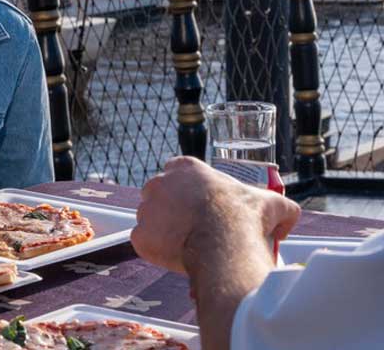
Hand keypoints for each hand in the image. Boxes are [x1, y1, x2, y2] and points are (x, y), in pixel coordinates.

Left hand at [131, 156, 299, 274]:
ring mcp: (146, 208)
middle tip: (192, 228)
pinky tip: (174, 256)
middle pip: (160, 195)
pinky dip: (156, 250)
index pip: (178, 173)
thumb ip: (280, 206)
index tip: (198, 206)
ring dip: (163, 230)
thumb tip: (287, 219)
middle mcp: (159, 182)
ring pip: (150, 219)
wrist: (225, 244)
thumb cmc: (244, 219)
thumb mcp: (272, 204)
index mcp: (184, 168)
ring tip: (186, 245)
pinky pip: (143, 242)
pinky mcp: (140, 234)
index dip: (188, 191)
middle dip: (172, 209)